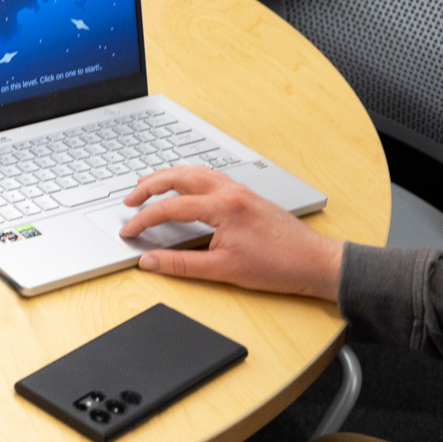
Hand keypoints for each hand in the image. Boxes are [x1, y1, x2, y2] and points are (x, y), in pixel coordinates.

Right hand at [118, 167, 341, 300]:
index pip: (170, 207)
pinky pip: (209, 177)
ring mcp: (239, 190)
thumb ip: (180, 264)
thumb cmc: (277, 265)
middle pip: (178, 177)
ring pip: (194, 172)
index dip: (143, 220)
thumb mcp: (222, 270)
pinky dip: (188, 178)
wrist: (314, 262)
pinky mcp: (246, 195)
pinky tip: (183, 187)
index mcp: (223, 206)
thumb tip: (150, 260)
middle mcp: (230, 191)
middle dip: (149, 185)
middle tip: (129, 199)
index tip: (128, 230)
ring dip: (168, 177)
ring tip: (147, 185)